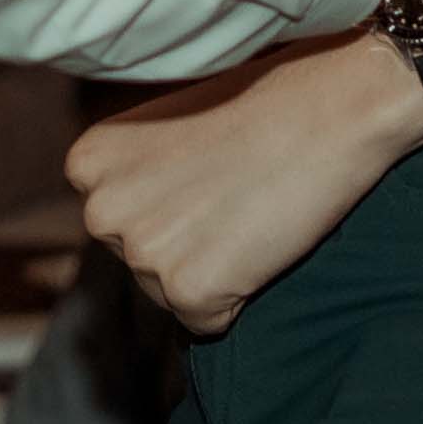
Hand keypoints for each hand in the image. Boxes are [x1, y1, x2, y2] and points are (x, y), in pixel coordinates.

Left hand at [71, 30, 420, 333]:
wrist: (333, 106)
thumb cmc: (264, 101)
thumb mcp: (170, 123)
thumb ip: (140, 170)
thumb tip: (147, 215)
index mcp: (89, 162)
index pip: (118, 219)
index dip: (171, 205)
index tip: (208, 175)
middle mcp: (101, 208)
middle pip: (140, 261)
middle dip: (186, 245)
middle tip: (236, 197)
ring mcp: (142, 252)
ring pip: (170, 294)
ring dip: (212, 270)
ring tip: (252, 212)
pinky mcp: (189, 289)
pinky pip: (207, 322)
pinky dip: (238, 299)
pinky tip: (261, 245)